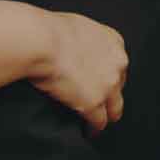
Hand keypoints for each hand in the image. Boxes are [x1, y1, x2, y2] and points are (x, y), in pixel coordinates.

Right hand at [28, 11, 127, 135]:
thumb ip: (85, 41)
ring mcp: (108, 85)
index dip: (108, 77)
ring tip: (95, 125)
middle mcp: (118, 64)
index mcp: (114, 43)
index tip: (100, 85)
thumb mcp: (77, 27)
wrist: (41, 41)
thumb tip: (73, 47)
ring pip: (114, 109)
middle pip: (119, 87)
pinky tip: (87, 132)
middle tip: (98, 105)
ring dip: (105, 117)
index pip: (118, 66)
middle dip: (109, 96)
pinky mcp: (93, 103)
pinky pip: (99, 122)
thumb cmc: (48, 30)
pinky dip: (93, 129)